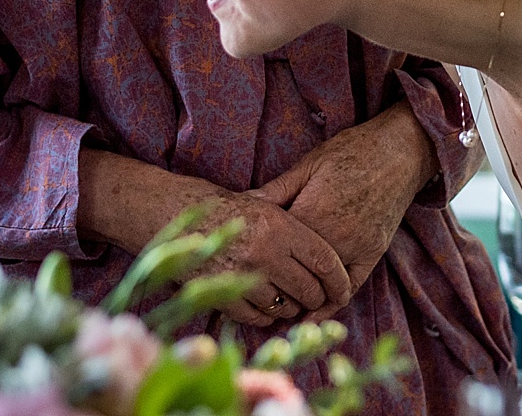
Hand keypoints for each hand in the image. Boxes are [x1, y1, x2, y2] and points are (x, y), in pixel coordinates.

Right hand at [195, 188, 352, 327]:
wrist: (177, 214)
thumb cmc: (228, 208)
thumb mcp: (266, 205)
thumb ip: (296, 230)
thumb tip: (327, 261)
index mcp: (279, 227)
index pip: (323, 260)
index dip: (339, 280)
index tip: (343, 289)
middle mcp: (265, 253)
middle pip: (308, 288)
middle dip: (317, 298)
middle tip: (316, 297)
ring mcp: (243, 276)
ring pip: (285, 306)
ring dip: (292, 307)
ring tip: (290, 299)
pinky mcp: (223, 295)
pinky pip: (258, 316)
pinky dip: (267, 315)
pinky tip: (267, 305)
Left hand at [252, 103, 435, 320]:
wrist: (398, 151)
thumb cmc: (349, 151)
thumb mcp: (308, 164)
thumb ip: (276, 190)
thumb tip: (243, 204)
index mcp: (311, 213)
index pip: (276, 248)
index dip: (258, 257)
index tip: (243, 265)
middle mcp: (333, 237)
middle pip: (295, 273)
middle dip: (275, 284)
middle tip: (254, 292)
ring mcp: (356, 248)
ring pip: (321, 287)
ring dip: (301, 299)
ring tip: (279, 307)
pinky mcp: (373, 254)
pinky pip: (350, 287)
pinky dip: (331, 303)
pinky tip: (314, 314)